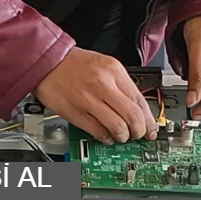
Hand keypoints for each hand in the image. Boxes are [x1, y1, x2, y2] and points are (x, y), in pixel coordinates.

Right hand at [34, 48, 158, 143]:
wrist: (48, 61)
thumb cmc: (76, 64)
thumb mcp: (105, 65)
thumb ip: (122, 85)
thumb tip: (138, 109)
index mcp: (114, 71)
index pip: (140, 100)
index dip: (150, 120)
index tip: (152, 130)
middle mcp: (103, 84)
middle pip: (132, 117)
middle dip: (139, 131)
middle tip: (138, 135)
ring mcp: (88, 99)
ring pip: (117, 127)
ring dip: (123, 137)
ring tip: (121, 136)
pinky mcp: (75, 112)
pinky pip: (97, 131)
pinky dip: (106, 138)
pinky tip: (107, 135)